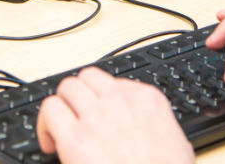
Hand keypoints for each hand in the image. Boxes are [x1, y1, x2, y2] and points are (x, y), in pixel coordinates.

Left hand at [36, 66, 193, 163]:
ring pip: (67, 87)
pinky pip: (51, 111)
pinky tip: (51, 144)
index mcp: (147, 101)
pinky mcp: (76, 138)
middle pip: (87, 78)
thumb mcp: (179, 145)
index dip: (102, 100)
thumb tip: (158, 132)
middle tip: (76, 118)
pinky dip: (45, 125)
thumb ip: (162, 126)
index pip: (115, 82)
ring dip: (62, 106)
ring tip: (61, 129)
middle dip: (78, 97)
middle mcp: (120, 101)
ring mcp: (97, 116)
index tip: (98, 114)